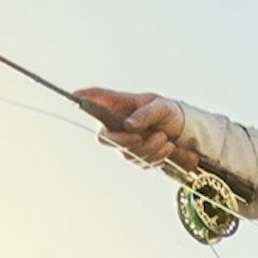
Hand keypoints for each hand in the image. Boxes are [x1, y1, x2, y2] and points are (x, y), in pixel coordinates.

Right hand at [76, 87, 191, 167]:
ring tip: (165, 137)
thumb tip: (128, 125)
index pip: (97, 99)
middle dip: (123, 141)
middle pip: (105, 138)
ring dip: (149, 148)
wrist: (182, 130)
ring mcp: (124, 142)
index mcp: (119, 105)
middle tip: (140, 137)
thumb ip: (145, 114)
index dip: (85, 97)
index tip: (75, 95)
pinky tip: (166, 147)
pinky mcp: (135, 156)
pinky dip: (155, 156)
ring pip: (127, 153)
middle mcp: (116, 124)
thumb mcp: (161, 107)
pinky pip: (140, 162)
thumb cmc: (167, 112)